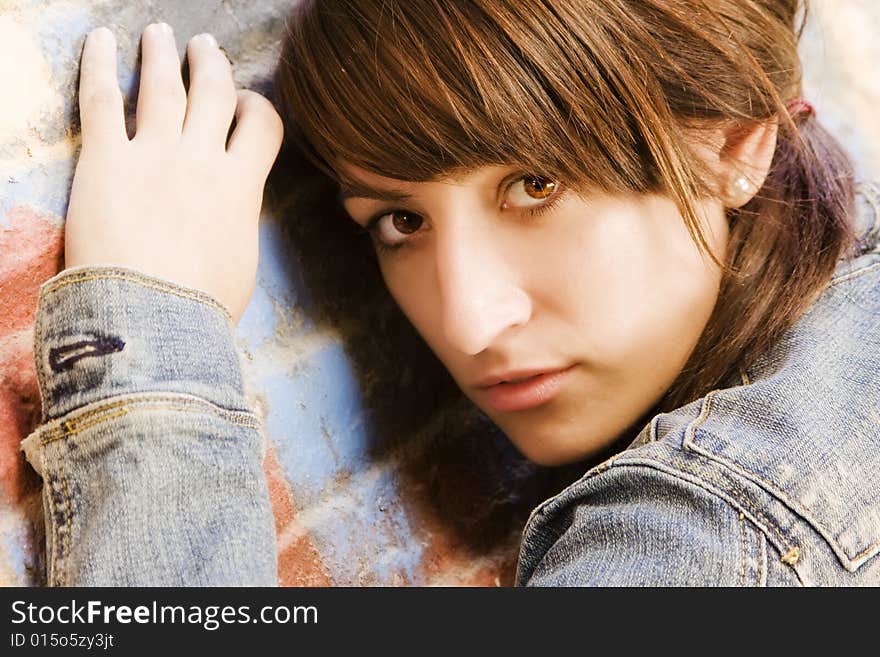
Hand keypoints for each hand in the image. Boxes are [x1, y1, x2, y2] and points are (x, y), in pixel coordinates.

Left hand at [64, 24, 282, 323]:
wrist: (156, 318)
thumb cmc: (203, 307)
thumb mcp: (240, 263)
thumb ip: (236, 223)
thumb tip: (230, 214)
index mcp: (242, 186)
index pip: (261, 126)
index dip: (255, 107)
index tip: (244, 104)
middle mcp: (203, 159)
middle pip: (214, 93)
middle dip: (211, 65)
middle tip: (205, 47)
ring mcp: (155, 155)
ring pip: (164, 87)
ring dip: (163, 55)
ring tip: (161, 33)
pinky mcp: (106, 160)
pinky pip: (104, 99)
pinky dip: (101, 65)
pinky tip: (102, 40)